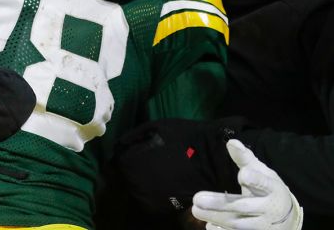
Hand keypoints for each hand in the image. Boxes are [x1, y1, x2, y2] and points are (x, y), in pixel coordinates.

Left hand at [116, 117, 244, 213]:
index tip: (136, 149)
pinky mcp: (163, 208)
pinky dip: (153, 192)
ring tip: (158, 170)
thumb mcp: (156, 126)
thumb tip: (121, 143)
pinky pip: (150, 200)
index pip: (119, 160)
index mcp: (131, 162)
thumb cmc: (185, 138)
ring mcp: (149, 198)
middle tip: (148, 159)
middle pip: (126, 176)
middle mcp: (136, 183)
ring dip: (141, 181)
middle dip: (133, 167)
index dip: (127, 153)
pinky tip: (165, 181)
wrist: (214, 158)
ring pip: (136, 189)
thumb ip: (134, 135)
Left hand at [192, 140, 302, 229]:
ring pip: (238, 224)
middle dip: (220, 203)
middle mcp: (268, 209)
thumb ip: (245, 159)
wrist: (288, 219)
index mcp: (272, 189)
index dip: (254, 180)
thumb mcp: (263, 172)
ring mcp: (262, 226)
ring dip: (216, 217)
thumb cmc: (269, 190)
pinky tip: (208, 224)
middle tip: (198, 199)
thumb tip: (231, 142)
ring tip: (195, 209)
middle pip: (243, 207)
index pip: (264, 184)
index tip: (243, 175)